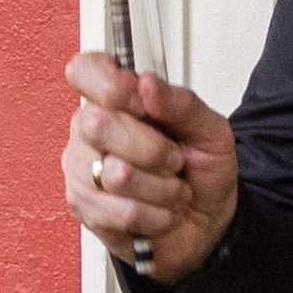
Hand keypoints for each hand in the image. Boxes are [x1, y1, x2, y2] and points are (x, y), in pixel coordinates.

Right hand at [60, 50, 238, 278]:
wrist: (207, 221)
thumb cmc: (201, 170)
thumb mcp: (210, 131)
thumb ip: (182, 104)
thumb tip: (146, 82)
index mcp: (117, 100)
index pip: (85, 71)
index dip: (109, 84)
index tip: (140, 101)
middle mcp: (89, 130)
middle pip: (98, 124)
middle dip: (153, 149)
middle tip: (173, 160)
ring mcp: (81, 170)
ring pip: (114, 175)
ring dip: (162, 188)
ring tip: (170, 188)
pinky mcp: (84, 209)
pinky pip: (123, 211)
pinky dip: (157, 215)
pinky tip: (160, 212)